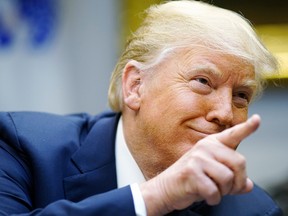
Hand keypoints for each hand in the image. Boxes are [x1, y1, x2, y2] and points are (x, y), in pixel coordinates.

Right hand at [140, 114, 260, 215]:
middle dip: (238, 182)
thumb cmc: (190, 180)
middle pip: (239, 162)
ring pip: (228, 178)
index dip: (247, 127)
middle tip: (228, 189)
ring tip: (214, 191)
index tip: (257, 119)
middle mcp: (205, 147)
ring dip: (225, 191)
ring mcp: (197, 158)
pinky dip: (214, 199)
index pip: (232, 134)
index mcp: (212, 144)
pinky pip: (214, 190)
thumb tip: (249, 186)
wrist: (166, 188)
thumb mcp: (213, 176)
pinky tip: (206, 197)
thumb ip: (232, 178)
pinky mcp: (191, 171)